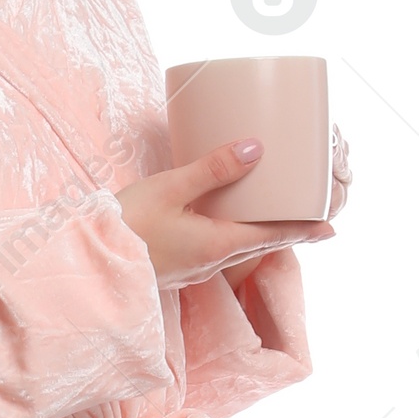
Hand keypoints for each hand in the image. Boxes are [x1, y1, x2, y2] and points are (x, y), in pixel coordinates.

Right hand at [117, 139, 334, 292]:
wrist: (86, 269)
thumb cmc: (125, 228)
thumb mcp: (170, 189)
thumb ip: (213, 169)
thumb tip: (256, 148)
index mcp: (218, 244)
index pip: (272, 235)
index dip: (304, 231)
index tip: (332, 229)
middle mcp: (211, 262)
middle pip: (258, 244)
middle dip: (285, 232)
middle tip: (310, 220)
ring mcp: (192, 269)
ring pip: (235, 248)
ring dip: (257, 234)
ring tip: (271, 216)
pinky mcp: (175, 267)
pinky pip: (213, 250)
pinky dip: (230, 236)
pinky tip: (221, 222)